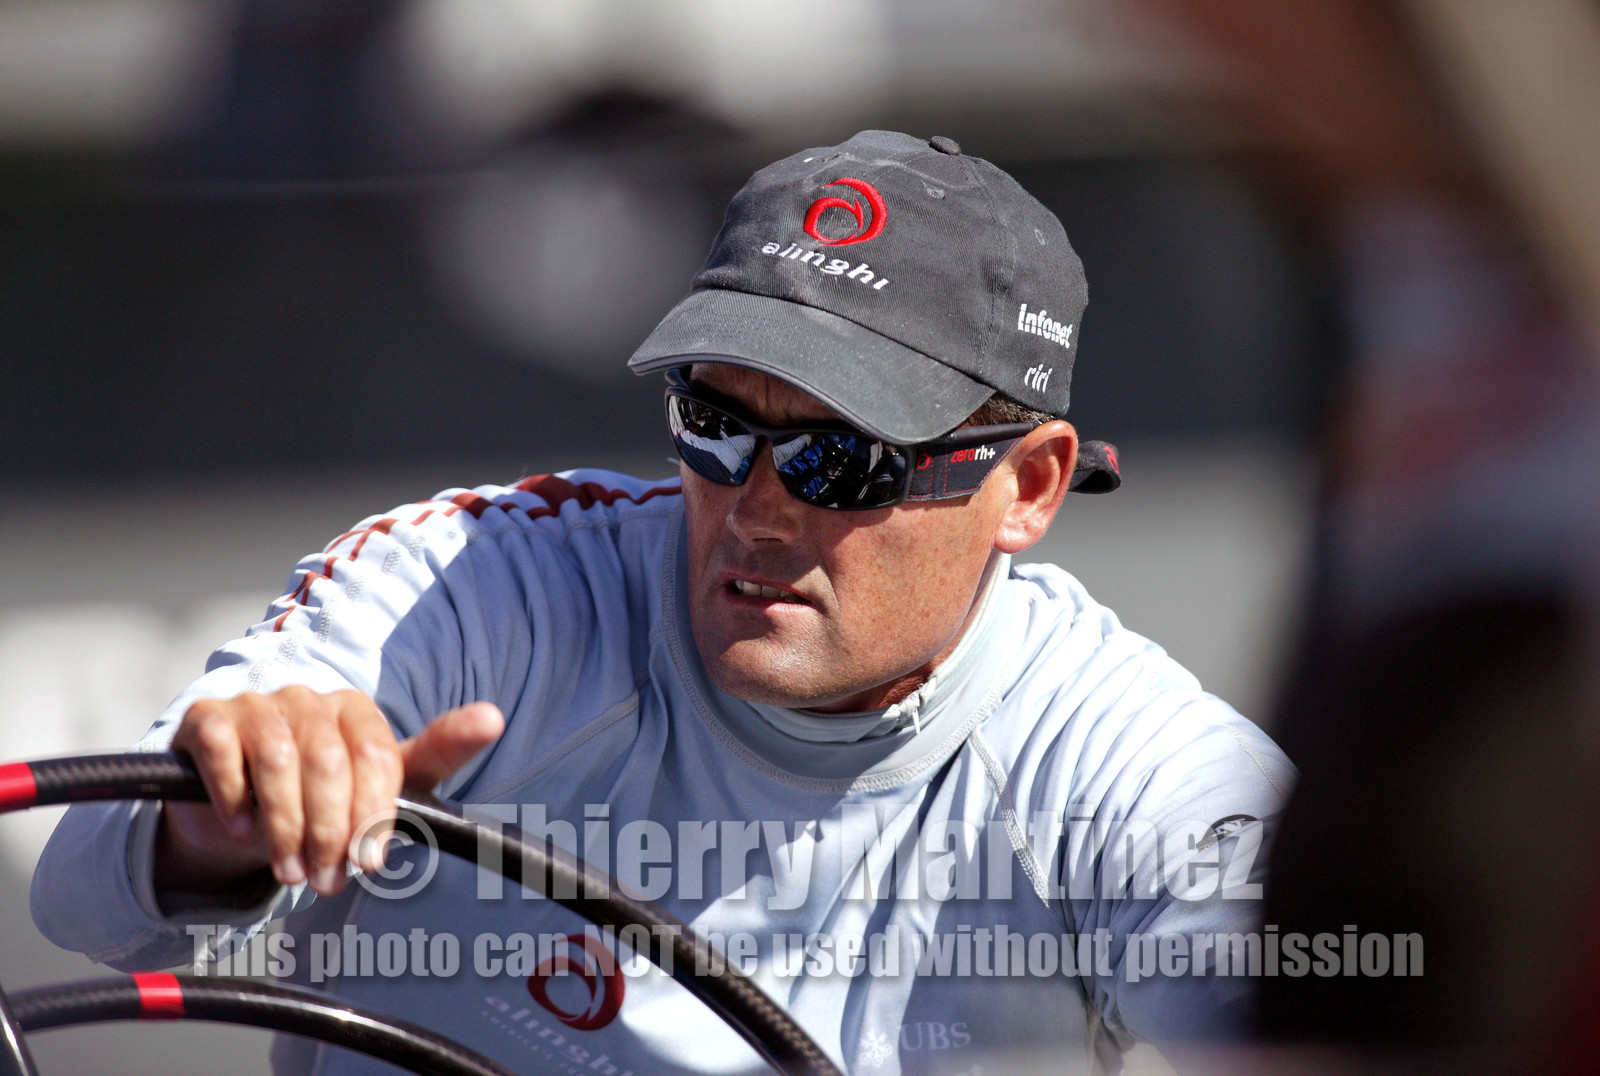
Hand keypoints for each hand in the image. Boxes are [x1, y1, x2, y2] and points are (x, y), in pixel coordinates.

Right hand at [155, 687, 503, 897]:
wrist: (239, 818)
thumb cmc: (323, 800)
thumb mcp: (383, 785)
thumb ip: (438, 754)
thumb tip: (493, 716)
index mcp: (354, 711)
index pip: (375, 755)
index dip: (373, 814)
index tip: (368, 864)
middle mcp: (307, 698)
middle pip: (328, 761)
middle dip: (329, 830)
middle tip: (326, 879)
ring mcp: (255, 705)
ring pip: (277, 760)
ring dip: (284, 826)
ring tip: (290, 871)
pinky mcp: (207, 719)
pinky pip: (222, 751)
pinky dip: (233, 797)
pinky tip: (240, 828)